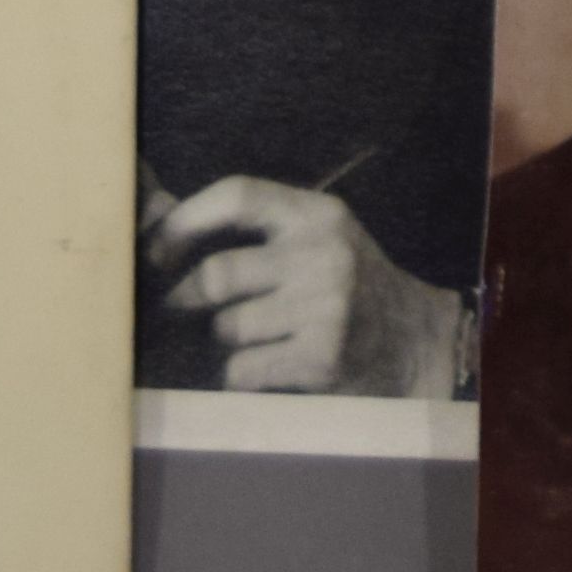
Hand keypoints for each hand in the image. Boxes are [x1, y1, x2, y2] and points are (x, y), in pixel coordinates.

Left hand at [144, 175, 461, 396]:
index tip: (156, 250)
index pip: (239, 195)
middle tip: (181, 307)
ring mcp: (326, 307)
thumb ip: (254, 231)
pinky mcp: (323, 358)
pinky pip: (243, 371)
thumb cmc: (347, 287)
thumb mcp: (316, 240)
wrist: (415, 342)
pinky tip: (266, 370)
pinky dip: (239, 376)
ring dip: (224, 341)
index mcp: (319, 214)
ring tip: (250, 339)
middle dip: (187, 298)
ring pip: (227, 328)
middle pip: (218, 273)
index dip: (186, 220)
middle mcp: (325, 254)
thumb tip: (156, 218)